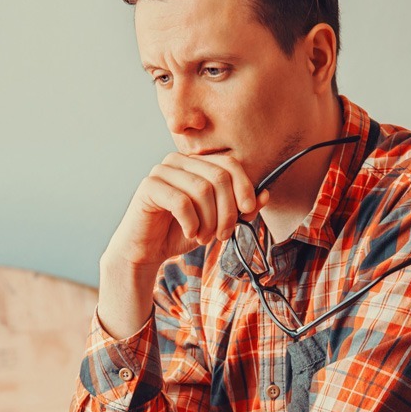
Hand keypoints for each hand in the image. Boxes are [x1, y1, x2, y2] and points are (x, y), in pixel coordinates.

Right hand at [98, 152, 269, 337]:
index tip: (247, 211)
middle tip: (223, 235)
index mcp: (196, 162)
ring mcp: (162, 171)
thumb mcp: (218, 221)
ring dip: (209, 221)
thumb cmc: (181, 232)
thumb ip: (241, 208)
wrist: (146, 251)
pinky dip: (191, 223)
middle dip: (227, 211)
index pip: (230, 164)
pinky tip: (189, 233)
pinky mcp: (149, 187)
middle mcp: (178, 160)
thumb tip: (265, 194)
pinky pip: (181, 201)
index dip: (244, 187)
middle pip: (219, 177)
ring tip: (204, 237)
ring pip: (202, 190)